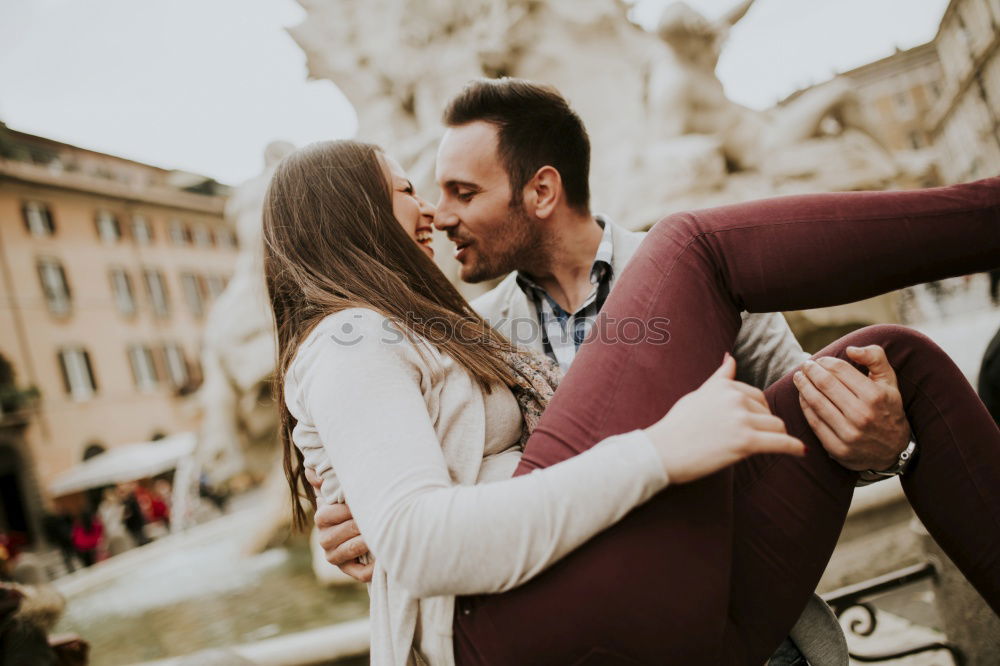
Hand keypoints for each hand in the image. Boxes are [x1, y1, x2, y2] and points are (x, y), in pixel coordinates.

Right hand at [304, 466, 374, 582]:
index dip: (348, 508)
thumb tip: (312, 470)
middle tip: (381, 516)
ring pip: (350, 550)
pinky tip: (384, 557)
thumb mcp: (342, 487)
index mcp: (322, 516)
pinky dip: (373, 567)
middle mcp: (325, 538)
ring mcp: (335, 556)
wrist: (372, 523)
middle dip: (361, 523)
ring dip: (367, 541)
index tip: (366, 500)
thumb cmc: (357, 500)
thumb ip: (327, 478)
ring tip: (383, 532)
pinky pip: (360, 573)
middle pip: (342, 531)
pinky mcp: (349, 569)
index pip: (328, 514)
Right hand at [645, 354, 804, 483]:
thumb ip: (719, 378)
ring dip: (775, 436)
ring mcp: (741, 419)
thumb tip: (730, 358)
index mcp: (724, 386)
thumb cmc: (677, 426)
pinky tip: (800, 451)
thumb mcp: (698, 395)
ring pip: (776, 425)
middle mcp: (734, 398)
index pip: (756, 395)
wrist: (662, 452)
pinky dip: (793, 447)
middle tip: (758, 439)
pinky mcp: (745, 442)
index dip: (757, 412)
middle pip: (767, 411)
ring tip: (771, 446)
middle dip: (765, 424)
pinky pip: (780, 442)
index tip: (754, 424)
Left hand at [792, 345, 909, 471]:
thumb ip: (875, 358)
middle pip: (825, 384)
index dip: (826, 362)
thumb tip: (850, 349)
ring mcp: (848, 433)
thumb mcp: (889, 381)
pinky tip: (802, 396)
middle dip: (811, 371)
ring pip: (816, 402)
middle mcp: (862, 415)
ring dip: (803, 386)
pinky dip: (804, 406)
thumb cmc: (888, 408)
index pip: (840, 370)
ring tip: (799, 377)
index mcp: (875, 396)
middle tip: (805, 366)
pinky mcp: (837, 448)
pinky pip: (814, 422)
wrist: (894, 449)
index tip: (819, 360)